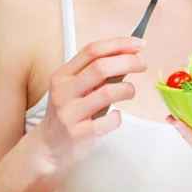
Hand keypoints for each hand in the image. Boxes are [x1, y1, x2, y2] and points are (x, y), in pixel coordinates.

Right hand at [33, 37, 145, 171]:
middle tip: (142, 64)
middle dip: (128, 62)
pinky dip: (118, 117)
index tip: (138, 44)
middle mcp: (64, 91)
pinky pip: (107, 122)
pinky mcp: (78, 134)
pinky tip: (116, 116)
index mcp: (63, 75)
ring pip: (107, 93)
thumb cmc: (68, 113)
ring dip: (127, 89)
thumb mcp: (74, 87)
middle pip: (100, 67)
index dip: (118, 44)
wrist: (48, 148)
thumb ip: (95, 73)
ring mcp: (69, 113)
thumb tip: (128, 55)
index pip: (92, 50)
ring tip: (130, 92)